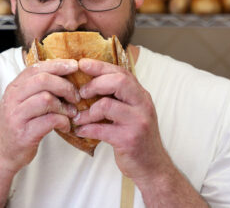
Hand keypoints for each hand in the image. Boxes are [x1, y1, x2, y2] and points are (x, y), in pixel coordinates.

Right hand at [0, 59, 80, 173]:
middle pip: (43, 80)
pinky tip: (65, 125)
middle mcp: (13, 99)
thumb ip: (36, 88)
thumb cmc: (17, 126)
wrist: (0, 154)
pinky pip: (49, 120)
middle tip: (75, 96)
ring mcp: (17, 116)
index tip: (74, 66)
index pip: (36, 67)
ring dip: (65, 105)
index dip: (58, 65)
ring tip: (71, 112)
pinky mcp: (24, 133)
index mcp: (14, 88)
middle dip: (65, 85)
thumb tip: (63, 74)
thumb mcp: (21, 102)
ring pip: (46, 99)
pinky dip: (63, 121)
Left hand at [73, 58, 170, 181]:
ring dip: (87, 111)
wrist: (152, 166)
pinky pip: (101, 129)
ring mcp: (138, 122)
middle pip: (118, 81)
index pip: (121, 72)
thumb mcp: (132, 113)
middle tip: (81, 93)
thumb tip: (90, 83)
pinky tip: (80, 131)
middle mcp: (142, 105)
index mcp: (141, 96)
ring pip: (107, 105)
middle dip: (94, 84)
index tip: (82, 63)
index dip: (100, 66)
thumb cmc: (137, 137)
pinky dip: (87, 129)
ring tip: (77, 117)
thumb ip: (118, 98)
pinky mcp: (129, 139)